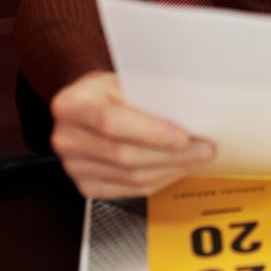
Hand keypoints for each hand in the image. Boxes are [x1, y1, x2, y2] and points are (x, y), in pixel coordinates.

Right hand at [50, 71, 214, 198]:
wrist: (89, 105)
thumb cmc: (110, 90)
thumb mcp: (125, 80)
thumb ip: (150, 95)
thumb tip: (192, 112)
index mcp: (72, 104)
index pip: (111, 123)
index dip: (151, 132)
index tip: (184, 136)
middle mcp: (66, 137)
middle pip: (124, 155)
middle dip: (172, 154)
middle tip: (204, 148)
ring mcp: (73, 165)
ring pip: (131, 177)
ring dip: (172, 169)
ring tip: (198, 158)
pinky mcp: (86, 185)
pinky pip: (130, 190)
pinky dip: (160, 180)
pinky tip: (177, 168)